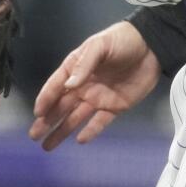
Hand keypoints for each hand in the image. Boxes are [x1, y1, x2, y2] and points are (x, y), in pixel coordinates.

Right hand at [29, 22, 160, 150]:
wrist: (152, 45)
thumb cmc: (122, 40)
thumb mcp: (100, 46)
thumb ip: (84, 65)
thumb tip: (68, 85)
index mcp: (76, 68)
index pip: (56, 86)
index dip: (46, 99)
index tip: (37, 113)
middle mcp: (84, 85)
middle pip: (61, 106)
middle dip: (47, 121)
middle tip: (33, 135)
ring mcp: (99, 97)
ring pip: (76, 118)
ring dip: (62, 131)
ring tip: (47, 146)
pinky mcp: (115, 106)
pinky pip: (100, 122)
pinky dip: (90, 131)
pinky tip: (80, 140)